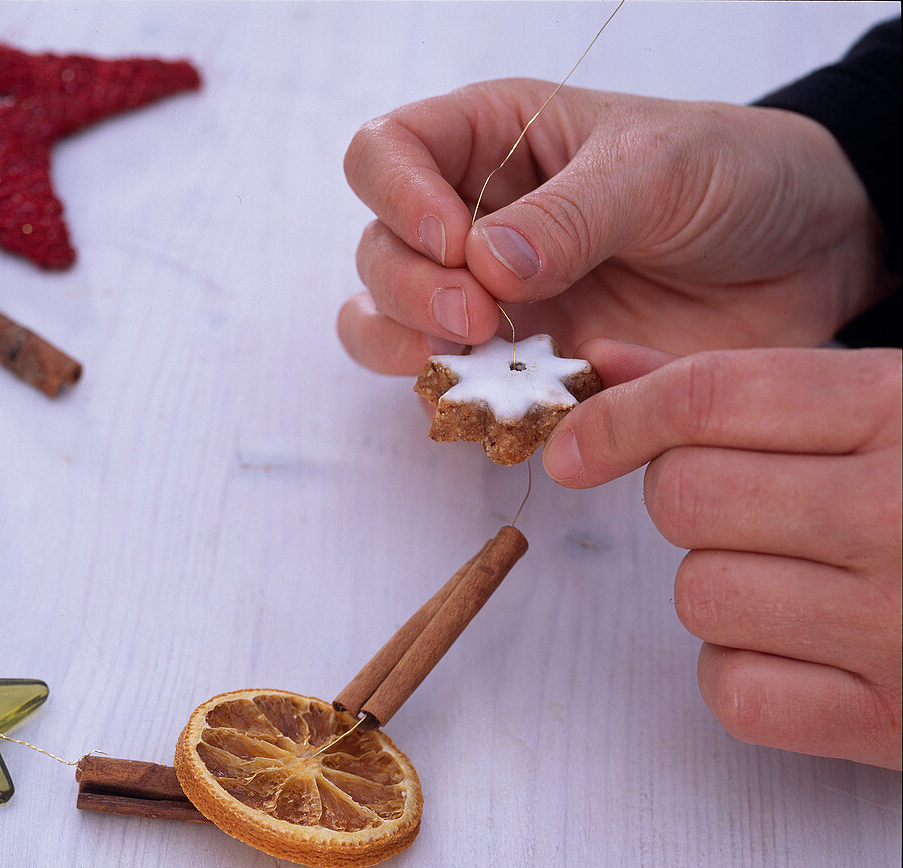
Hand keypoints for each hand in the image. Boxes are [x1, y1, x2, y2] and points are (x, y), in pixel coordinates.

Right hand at [338, 79, 895, 374]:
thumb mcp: (660, 169)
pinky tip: (507, 406)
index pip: (387, 154)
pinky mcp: (524, 367)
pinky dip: (465, 406)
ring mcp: (494, 301)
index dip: (397, 196)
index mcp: (493, 143)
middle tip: (477, 316)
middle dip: (407, 289)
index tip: (454, 241)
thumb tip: (484, 264)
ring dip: (406, 349)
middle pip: (378, 251)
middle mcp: (475, 223)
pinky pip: (460, 393)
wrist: (808, 258)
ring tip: (469, 361)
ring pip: (389, 327)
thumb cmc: (734, 177)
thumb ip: (571, 214)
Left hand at [542, 339, 900, 768]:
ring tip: (799, 574)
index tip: (575, 445)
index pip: (707, 398)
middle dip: (688, 498)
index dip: (617, 416)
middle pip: (684, 497)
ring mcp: (899, 626)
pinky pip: (734, 689)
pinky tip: (805, 645)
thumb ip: (740, 384)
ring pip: (700, 593)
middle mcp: (899, 513)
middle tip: (751, 506)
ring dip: (722, 583)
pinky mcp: (895, 722)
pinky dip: (746, 670)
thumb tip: (605, 363)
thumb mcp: (886, 403)